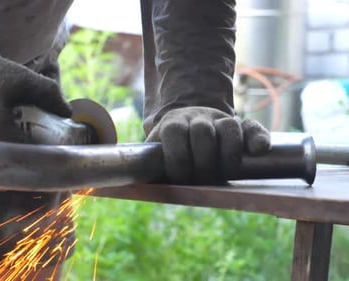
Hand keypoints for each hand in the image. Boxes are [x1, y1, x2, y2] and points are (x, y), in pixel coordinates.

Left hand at [146, 107, 269, 183]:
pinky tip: (258, 152)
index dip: (177, 157)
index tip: (179, 178)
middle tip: (202, 179)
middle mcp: (197, 118)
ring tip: (224, 174)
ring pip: (228, 128)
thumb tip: (133, 179)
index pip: (175, 132)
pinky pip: (252, 127)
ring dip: (228, 155)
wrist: (188, 123)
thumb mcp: (154, 151)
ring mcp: (219, 120)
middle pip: (202, 132)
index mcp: (173, 123)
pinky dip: (258, 138)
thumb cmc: (169, 148)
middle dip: (203, 162)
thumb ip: (149, 162)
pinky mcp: (239, 126)